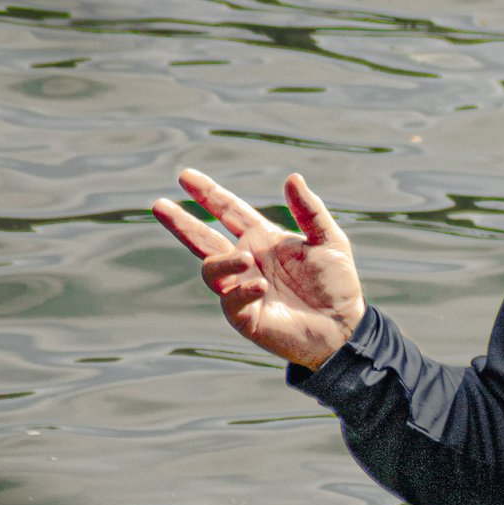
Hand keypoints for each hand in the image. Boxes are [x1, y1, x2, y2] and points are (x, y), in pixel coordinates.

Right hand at [153, 168, 363, 371]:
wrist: (344, 328)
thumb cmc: (337, 285)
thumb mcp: (329, 241)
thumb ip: (310, 211)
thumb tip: (292, 177)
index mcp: (262, 239)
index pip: (228, 211)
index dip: (208, 194)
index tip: (185, 176)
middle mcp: (246, 262)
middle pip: (203, 238)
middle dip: (182, 222)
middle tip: (159, 205)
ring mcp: (242, 288)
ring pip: (212, 270)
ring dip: (223, 262)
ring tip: (246, 260)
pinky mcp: (245, 316)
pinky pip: (231, 300)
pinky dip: (242, 290)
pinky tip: (260, 285)